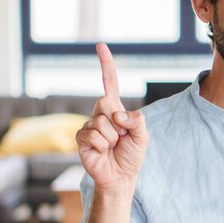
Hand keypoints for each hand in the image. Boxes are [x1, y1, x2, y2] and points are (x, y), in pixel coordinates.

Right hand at [75, 43, 148, 188]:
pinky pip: (93, 135)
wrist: (120, 176)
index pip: (110, 83)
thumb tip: (116, 114)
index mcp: (116, 109)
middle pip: (106, 101)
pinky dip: (102, 146)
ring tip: (112, 147)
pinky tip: (102, 152)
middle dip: (118, 122)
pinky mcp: (81, 139)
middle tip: (121, 137)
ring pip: (101, 122)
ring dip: (112, 138)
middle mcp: (100, 114)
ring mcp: (89, 125)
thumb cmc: (131, 155)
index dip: (106, 65)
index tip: (100, 46)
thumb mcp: (143, 136)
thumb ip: (136, 120)